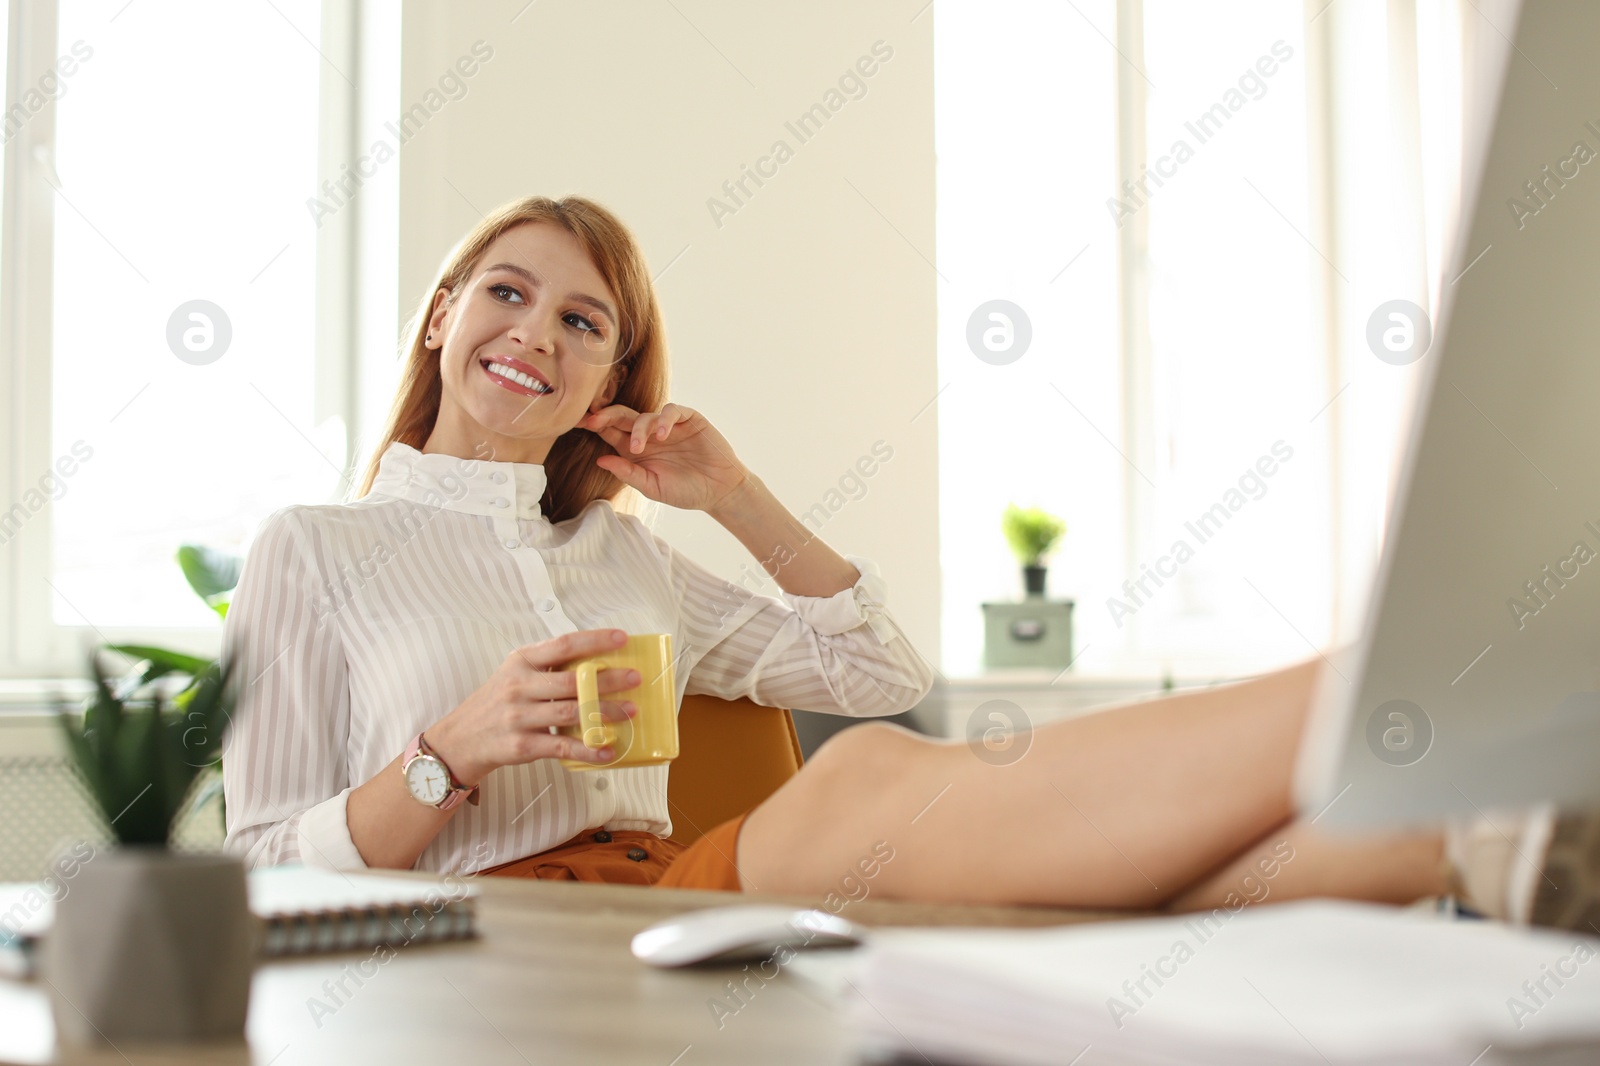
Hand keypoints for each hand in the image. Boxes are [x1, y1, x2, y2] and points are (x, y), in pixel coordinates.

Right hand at [426, 629, 641, 783]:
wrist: (460, 740)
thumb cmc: (496, 702)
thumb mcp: (514, 674)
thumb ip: (546, 666)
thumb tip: (595, 661)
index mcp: (520, 661)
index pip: (562, 645)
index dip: (594, 640)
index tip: (621, 638)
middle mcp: (518, 686)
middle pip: (571, 681)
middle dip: (607, 679)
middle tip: (635, 678)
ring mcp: (519, 717)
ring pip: (571, 713)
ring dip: (604, 712)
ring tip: (630, 711)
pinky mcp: (521, 746)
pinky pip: (562, 748)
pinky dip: (588, 750)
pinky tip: (607, 749)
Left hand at [577, 402, 750, 513]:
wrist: (719, 491)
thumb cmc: (685, 491)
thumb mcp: (652, 487)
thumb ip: (628, 473)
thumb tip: (599, 460)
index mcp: (635, 450)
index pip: (610, 432)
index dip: (595, 425)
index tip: (580, 424)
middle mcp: (648, 434)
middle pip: (622, 417)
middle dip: (606, 415)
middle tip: (594, 420)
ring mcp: (668, 425)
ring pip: (644, 415)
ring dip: (639, 428)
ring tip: (640, 447)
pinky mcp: (688, 419)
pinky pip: (672, 411)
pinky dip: (664, 419)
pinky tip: (662, 434)